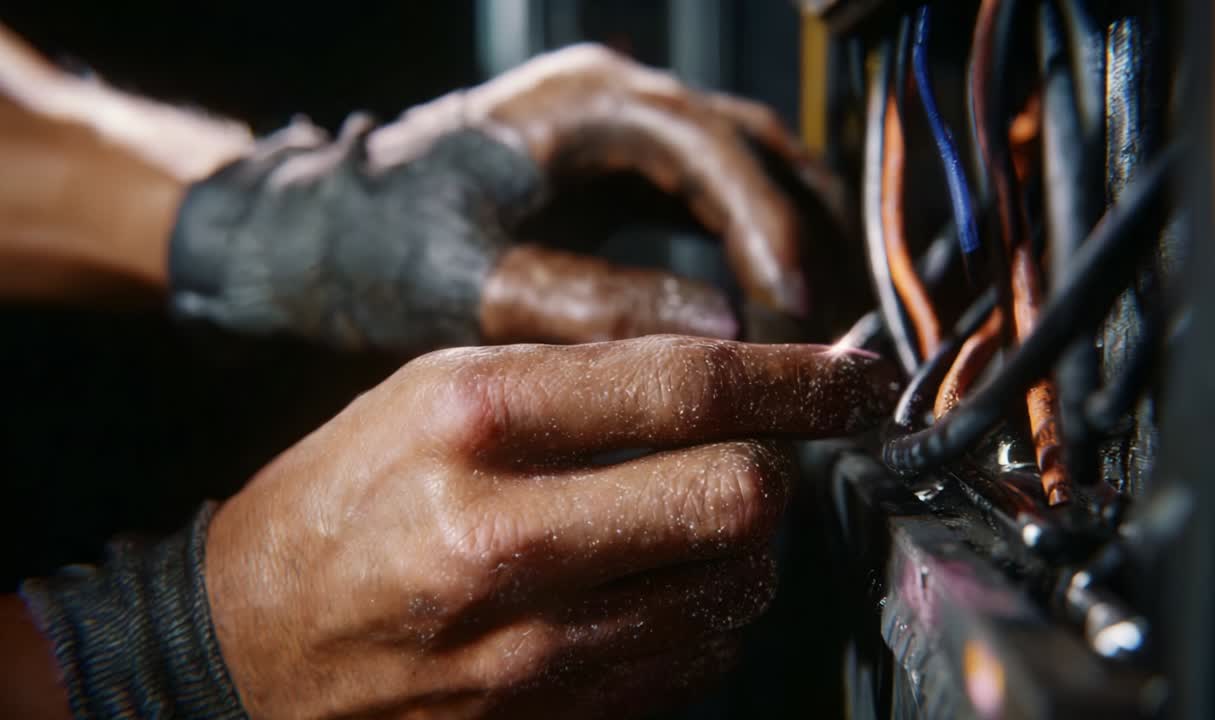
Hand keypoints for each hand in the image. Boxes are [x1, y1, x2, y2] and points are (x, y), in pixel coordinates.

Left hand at [169, 44, 846, 352]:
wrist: (313, 227)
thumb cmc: (380, 246)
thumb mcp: (480, 282)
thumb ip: (596, 304)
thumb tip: (719, 332)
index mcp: (585, 103)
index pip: (715, 150)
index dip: (771, 230)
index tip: (803, 309)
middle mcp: (612, 95)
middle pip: (751, 147)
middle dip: (802, 232)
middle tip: (836, 322)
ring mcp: (615, 122)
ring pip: (742, 163)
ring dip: (788, 232)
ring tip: (822, 318)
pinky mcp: (610, 161)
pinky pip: (709, 188)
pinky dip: (750, 236)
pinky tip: (766, 297)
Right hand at [204, 336, 893, 717]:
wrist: (248, 651)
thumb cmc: (341, 499)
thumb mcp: (429, 393)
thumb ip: (580, 377)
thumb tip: (728, 372)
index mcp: (475, 425)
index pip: (688, 387)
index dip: (801, 376)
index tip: (857, 374)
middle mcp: (508, 538)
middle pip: (740, 497)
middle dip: (776, 468)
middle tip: (757, 450)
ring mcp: (532, 648)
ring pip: (735, 587)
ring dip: (742, 546)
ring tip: (686, 521)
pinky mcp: (552, 717)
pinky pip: (694, 660)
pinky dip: (701, 614)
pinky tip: (650, 587)